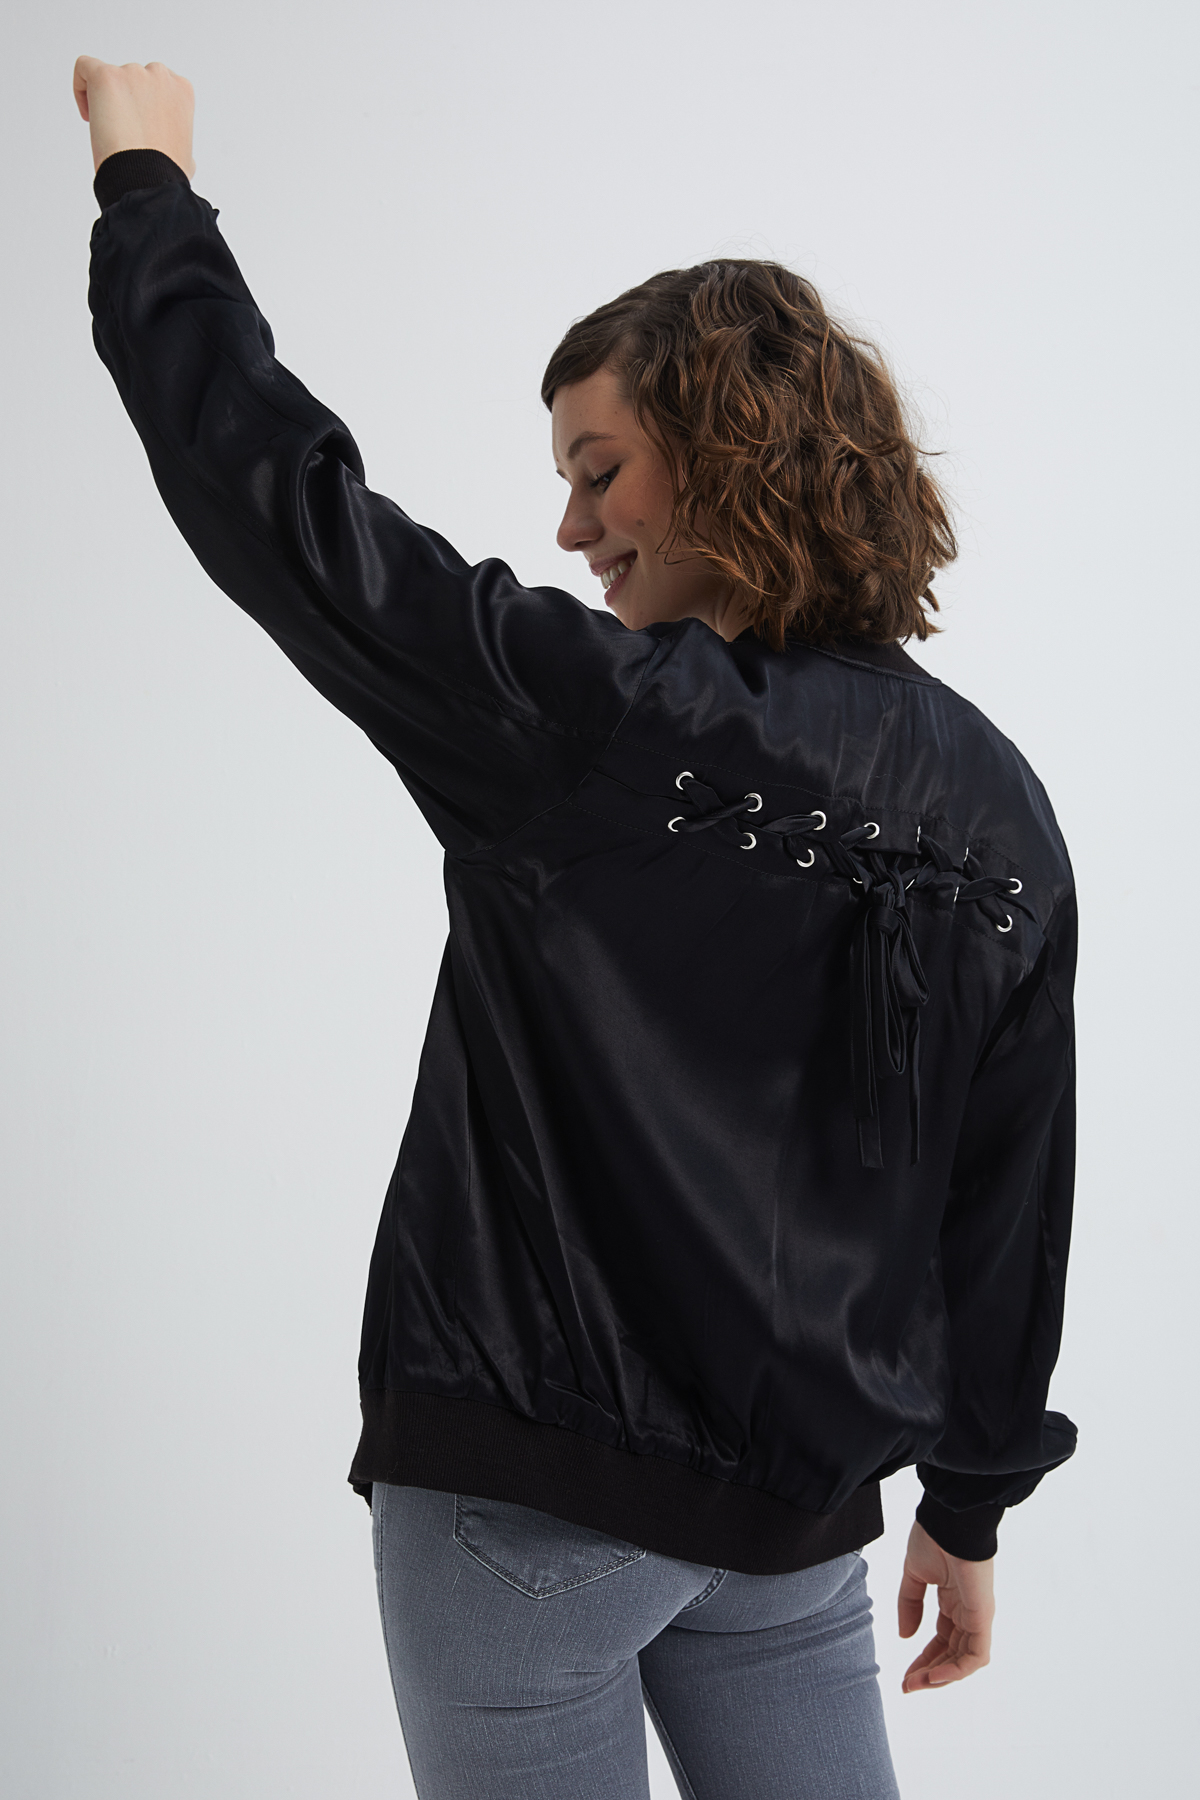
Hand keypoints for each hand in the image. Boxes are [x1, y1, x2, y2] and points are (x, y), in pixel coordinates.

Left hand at [73, 56, 194, 176]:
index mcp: (181, 90)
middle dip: (126, 102)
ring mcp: (132, 73)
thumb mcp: (185, 154)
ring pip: (110, 77)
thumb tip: (174, 150)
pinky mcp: (106, 76)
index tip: (139, 127)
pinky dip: (81, 88)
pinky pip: (85, 67)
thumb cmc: (165, 173)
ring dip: (105, 101)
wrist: (148, 180)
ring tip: (107, 132)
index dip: (145, 106)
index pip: (158, 85)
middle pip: (133, 79)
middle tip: (121, 130)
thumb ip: (177, 138)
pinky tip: (88, 115)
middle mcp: (159, 75)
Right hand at [897, 1520, 994, 1692]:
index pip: (941, 1639)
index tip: (904, 1673)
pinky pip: (975, 1655)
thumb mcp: (914, 1575)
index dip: (923, 1658)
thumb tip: (906, 1636)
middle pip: (951, 1654)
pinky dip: (956, 1670)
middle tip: (907, 1686)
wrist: (950, 1520)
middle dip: (929, 1672)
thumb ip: (910, 1605)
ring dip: (940, 1676)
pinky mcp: (983, 1616)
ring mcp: (977, 1616)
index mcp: (952, 1600)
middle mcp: (967, 1612)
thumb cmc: (934, 1537)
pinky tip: (934, 1676)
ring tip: (916, 1684)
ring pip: (963, 1660)